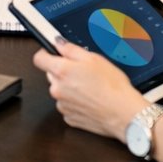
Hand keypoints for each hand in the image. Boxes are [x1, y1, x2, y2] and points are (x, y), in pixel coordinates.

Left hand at [33, 38, 147, 140]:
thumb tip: (59, 43)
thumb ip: (71, 49)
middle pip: (51, 75)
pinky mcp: (69, 118)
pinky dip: (76, 103)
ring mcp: (62, 105)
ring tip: (91, 88)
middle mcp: (57, 89)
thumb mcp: (94, 58)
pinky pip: (67, 106)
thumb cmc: (113, 87)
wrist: (123, 114)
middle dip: (63, 72)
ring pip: (60, 91)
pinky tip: (91, 101)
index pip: (39, 59)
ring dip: (70, 89)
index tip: (54, 54)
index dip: (46, 54)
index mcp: (61, 71)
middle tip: (83, 72)